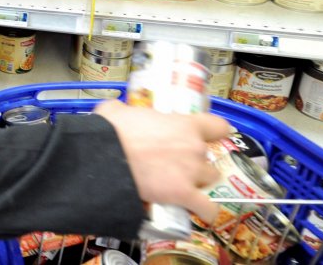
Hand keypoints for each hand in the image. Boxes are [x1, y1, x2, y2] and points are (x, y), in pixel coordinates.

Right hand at [95, 100, 230, 224]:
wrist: (104, 155)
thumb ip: (126, 110)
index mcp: (185, 124)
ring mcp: (192, 172)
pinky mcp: (184, 195)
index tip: (203, 138)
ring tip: (182, 188)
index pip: (218, 127)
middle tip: (178, 166)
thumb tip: (118, 110)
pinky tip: (199, 212)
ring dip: (199, 184)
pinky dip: (206, 212)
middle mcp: (195, 148)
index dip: (212, 133)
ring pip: (210, 181)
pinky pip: (207, 209)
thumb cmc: (112, 129)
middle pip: (210, 158)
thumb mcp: (117, 110)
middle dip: (197, 163)